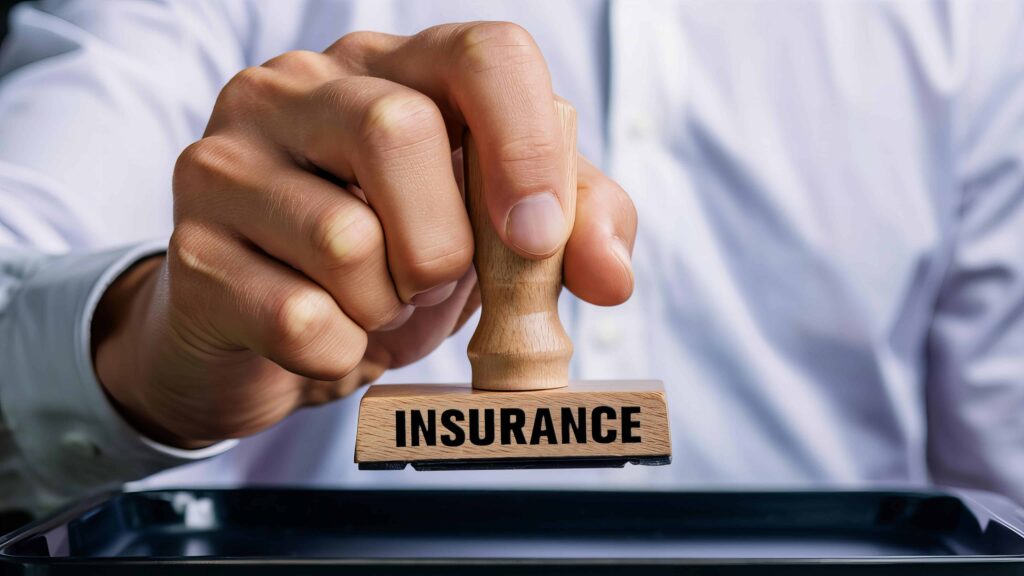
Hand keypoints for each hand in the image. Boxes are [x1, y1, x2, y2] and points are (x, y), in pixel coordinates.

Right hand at [93, 22, 637, 447]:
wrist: (268, 332)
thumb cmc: (393, 263)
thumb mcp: (491, 234)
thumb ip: (569, 230)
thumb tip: (611, 275)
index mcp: (391, 70)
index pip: (482, 54)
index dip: (527, 145)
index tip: (537, 237)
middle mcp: (299, 89)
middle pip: (401, 131)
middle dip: (443, 245)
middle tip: (432, 282)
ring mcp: (229, 160)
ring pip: (345, 237)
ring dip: (388, 306)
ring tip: (371, 303)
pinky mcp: (191, 248)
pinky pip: (300, 317)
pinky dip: (339, 350)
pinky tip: (324, 334)